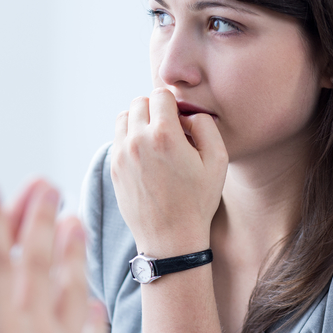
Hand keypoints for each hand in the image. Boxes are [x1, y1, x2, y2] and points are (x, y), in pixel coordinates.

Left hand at [111, 88, 227, 255]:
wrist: (170, 237)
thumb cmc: (197, 201)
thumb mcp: (217, 161)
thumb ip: (205, 126)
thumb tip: (188, 113)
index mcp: (163, 135)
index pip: (160, 94)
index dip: (174, 103)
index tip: (181, 120)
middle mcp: (137, 141)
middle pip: (139, 102)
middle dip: (155, 109)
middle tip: (169, 129)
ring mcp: (121, 155)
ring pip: (124, 117)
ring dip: (139, 121)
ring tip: (155, 140)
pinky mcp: (114, 168)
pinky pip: (118, 138)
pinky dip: (130, 138)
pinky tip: (146, 155)